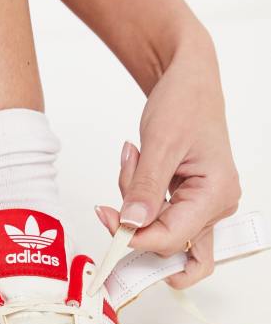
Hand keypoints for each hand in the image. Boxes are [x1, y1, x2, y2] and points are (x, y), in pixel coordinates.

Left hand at [96, 40, 240, 287]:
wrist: (189, 81)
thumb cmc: (185, 101)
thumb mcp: (160, 142)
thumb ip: (145, 188)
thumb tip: (132, 224)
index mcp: (216, 194)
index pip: (171, 239)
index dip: (134, 236)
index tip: (106, 217)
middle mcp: (215, 207)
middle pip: (165, 242)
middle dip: (136, 219)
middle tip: (124, 181)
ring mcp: (203, 208)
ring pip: (157, 232)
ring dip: (136, 206)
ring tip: (136, 162)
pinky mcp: (188, 204)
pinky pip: (157, 218)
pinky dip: (139, 201)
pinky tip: (138, 170)